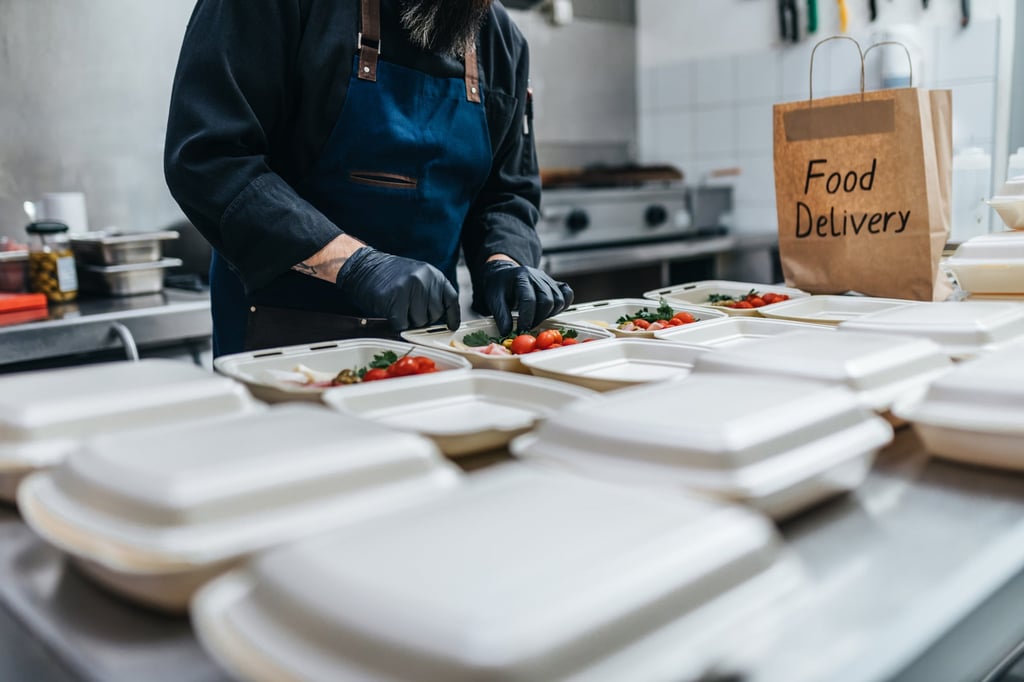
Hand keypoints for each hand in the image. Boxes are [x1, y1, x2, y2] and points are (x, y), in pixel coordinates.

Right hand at [336, 247, 459, 330]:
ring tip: (399, 309)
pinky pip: (403, 325)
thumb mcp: (417, 276)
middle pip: (435, 315)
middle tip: (410, 312)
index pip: (451, 300)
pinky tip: (391, 313)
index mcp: (432, 274)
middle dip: (424, 319)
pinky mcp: (395, 300)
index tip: (451, 326)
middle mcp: (424, 280)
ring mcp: (410, 289)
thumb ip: (430, 292)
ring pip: (420, 322)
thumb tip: (441, 318)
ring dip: (410, 322)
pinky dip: (397, 325)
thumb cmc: (389, 275)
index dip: (452, 316)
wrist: (363, 266)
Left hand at [480, 260, 573, 335]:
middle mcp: (537, 276)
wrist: (504, 274)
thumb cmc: (499, 286)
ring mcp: (548, 280)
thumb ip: (501, 315)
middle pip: (547, 301)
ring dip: (549, 314)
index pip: (529, 299)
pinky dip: (562, 306)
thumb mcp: (493, 299)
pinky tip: (550, 312)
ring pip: (559, 300)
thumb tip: (507, 332)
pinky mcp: (555, 284)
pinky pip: (567, 295)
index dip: (527, 317)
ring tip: (536, 319)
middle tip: (528, 326)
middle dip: (538, 318)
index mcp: (521, 277)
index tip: (522, 329)